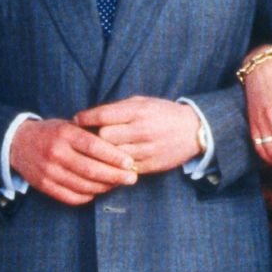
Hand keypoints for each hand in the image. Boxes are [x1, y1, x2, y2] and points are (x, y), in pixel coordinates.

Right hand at [11, 118, 136, 205]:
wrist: (18, 143)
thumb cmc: (54, 132)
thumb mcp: (71, 125)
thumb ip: (92, 133)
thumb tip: (123, 145)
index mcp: (65, 134)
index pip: (94, 146)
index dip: (114, 156)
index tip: (130, 162)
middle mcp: (56, 153)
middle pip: (90, 169)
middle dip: (115, 176)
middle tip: (131, 178)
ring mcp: (48, 171)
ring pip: (82, 185)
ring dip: (104, 187)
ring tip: (117, 184)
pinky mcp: (43, 185)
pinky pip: (70, 197)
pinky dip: (87, 196)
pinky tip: (97, 191)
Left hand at [74, 96, 202, 174]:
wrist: (195, 130)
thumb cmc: (164, 113)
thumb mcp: (144, 102)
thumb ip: (118, 108)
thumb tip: (89, 116)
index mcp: (139, 111)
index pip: (103, 115)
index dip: (86, 118)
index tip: (77, 120)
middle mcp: (142, 130)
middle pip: (103, 137)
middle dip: (95, 136)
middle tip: (88, 136)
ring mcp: (147, 149)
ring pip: (112, 155)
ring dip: (104, 153)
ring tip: (99, 150)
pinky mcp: (151, 165)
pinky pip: (124, 168)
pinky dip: (116, 165)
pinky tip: (113, 161)